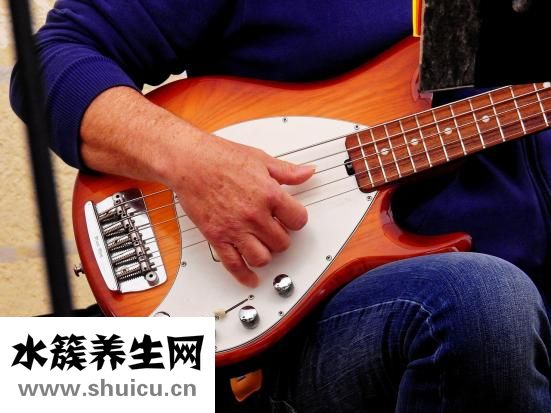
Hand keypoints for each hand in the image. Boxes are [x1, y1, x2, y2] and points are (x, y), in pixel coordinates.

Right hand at [166, 133, 314, 286]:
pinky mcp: (217, 237)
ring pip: (262, 258)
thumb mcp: (261, 159)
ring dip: (266, 255)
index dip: (296, 219)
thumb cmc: (220, 157)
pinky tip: (251, 278)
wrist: (189, 162)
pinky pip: (234, 265)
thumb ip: (287, 171)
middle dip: (281, 237)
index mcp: (270, 194)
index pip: (298, 220)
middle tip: (276, 231)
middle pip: (282, 242)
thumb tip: (307, 172)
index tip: (292, 218)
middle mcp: (255, 215)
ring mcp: (236, 229)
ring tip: (263, 246)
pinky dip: (245, 276)